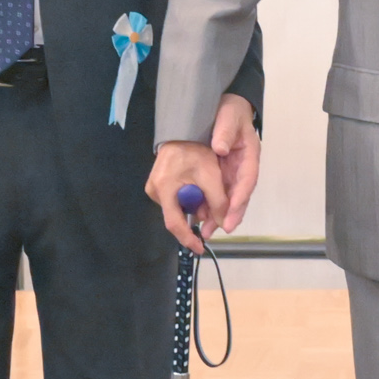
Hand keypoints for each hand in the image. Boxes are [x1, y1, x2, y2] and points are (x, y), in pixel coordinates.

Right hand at [150, 138, 223, 253]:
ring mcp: (154, 188)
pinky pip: (176, 199)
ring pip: (179, 208)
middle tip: (213, 210)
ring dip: (195, 206)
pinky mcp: (158, 185)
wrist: (182, 130)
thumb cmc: (195, 149)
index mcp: (164, 188)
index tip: (199, 248)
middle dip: (198, 216)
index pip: (174, 223)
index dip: (188, 238)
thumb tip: (224, 225)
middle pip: (178, 215)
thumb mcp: (211, 175)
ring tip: (207, 192)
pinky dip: (190, 198)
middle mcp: (154, 191)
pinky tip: (198, 187)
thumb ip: (218, 202)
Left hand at [208, 93, 261, 230]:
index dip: (241, 197)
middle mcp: (243, 168)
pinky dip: (211, 206)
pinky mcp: (222, 175)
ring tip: (208, 231)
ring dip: (220, 215)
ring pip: (230, 198)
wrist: (224, 107)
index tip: (232, 211)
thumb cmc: (230, 111)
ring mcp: (233, 173)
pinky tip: (201, 218)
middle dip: (232, 214)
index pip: (248, 179)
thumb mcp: (229, 116)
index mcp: (250, 155)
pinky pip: (218, 194)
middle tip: (222, 229)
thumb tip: (219, 148)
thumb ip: (225, 131)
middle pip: (240, 195)